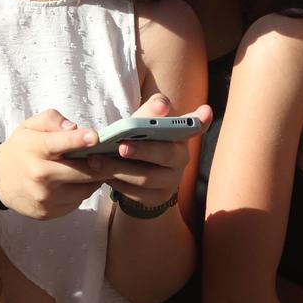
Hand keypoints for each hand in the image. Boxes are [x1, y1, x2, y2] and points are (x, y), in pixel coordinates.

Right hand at [0, 110, 110, 218]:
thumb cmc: (21, 148)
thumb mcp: (30, 126)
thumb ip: (52, 120)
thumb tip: (74, 127)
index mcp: (35, 149)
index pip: (58, 143)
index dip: (78, 140)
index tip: (95, 137)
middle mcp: (39, 175)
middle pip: (81, 173)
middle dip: (102, 165)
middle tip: (112, 159)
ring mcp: (44, 197)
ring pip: (84, 190)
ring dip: (92, 180)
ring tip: (91, 170)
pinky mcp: (48, 213)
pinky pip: (76, 202)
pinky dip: (80, 192)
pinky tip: (74, 184)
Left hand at [99, 94, 212, 210]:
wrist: (135, 172)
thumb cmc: (140, 139)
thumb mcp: (142, 123)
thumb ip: (149, 112)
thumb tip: (161, 105)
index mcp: (180, 135)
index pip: (195, 125)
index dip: (200, 120)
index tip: (205, 110)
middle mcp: (181, 158)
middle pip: (165, 154)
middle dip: (143, 150)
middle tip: (121, 146)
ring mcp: (171, 180)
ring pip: (147, 178)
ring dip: (119, 169)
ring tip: (96, 160)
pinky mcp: (157, 198)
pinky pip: (136, 194)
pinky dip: (116, 184)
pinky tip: (100, 175)